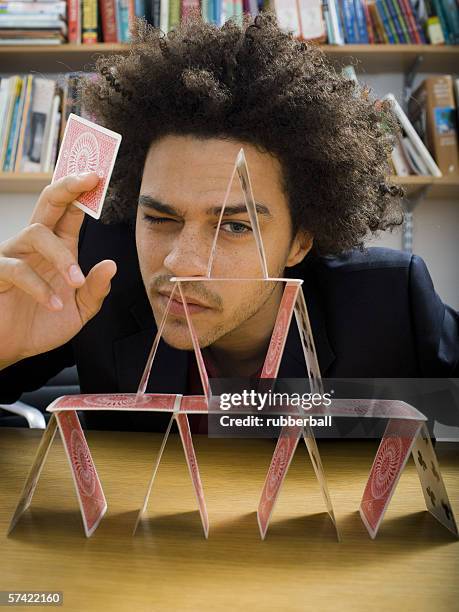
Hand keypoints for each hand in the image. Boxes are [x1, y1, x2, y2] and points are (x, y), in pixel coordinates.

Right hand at [0, 172, 116, 367]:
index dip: (84, 192)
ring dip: (61, 257)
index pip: (71, 212)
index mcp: (59, 247)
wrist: (12, 348)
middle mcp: (36, 245)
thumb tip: (111, 265)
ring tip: (76, 283)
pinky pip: (16, 268)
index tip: (100, 175)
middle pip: (49, 203)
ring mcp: (14, 255)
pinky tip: (55, 305)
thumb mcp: (80, 310)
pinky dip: (39, 287)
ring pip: (37, 234)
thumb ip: (96, 290)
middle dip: (68, 186)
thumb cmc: (43, 323)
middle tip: (89, 176)